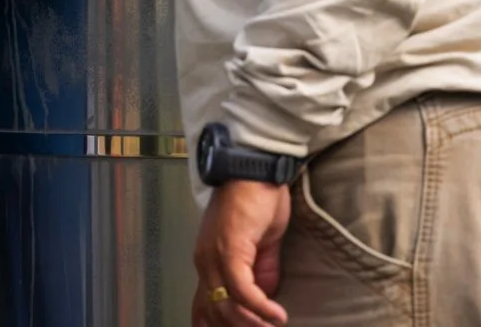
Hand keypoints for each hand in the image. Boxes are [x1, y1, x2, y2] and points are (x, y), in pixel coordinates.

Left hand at [192, 180, 290, 326]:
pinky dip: (260, 307)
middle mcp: (205, 262)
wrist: (256, 169)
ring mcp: (214, 256)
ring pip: (225, 305)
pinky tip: (276, 315)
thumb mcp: (261, 246)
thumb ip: (261, 273)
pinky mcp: (229, 249)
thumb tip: (265, 298)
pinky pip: (241, 289)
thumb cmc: (258, 200)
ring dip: (251, 323)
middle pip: (213, 312)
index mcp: (209, 262)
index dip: (218, 326)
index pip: (204, 307)